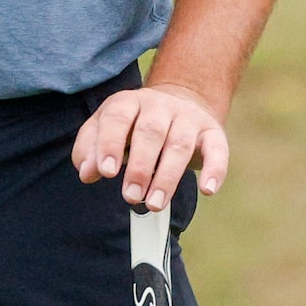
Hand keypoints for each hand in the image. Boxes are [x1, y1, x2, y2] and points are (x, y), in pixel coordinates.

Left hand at [74, 83, 229, 211]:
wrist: (180, 102)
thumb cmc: (134, 125)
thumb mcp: (106, 129)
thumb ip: (90, 150)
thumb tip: (87, 173)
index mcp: (129, 103)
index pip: (118, 118)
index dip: (111, 144)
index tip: (106, 172)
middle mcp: (160, 106)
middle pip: (151, 132)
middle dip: (140, 167)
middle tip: (131, 196)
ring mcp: (188, 117)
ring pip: (179, 144)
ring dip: (167, 177)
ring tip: (155, 204)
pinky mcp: (211, 132)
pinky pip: (217, 149)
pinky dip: (215, 169)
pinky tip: (208, 190)